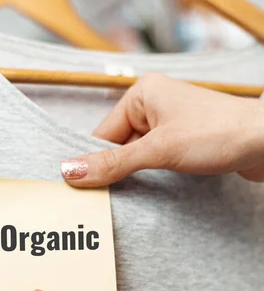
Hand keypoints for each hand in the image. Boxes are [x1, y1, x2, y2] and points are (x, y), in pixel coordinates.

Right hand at [60, 73, 263, 186]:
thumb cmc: (218, 133)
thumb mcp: (158, 150)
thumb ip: (113, 163)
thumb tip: (71, 170)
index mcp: (142, 93)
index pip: (103, 132)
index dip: (94, 160)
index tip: (80, 188)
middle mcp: (155, 103)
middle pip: (119, 144)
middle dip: (116, 169)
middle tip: (104, 197)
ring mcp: (171, 121)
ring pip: (138, 153)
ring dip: (135, 173)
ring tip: (131, 193)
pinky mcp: (185, 138)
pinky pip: (156, 157)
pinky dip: (152, 172)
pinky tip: (152, 187)